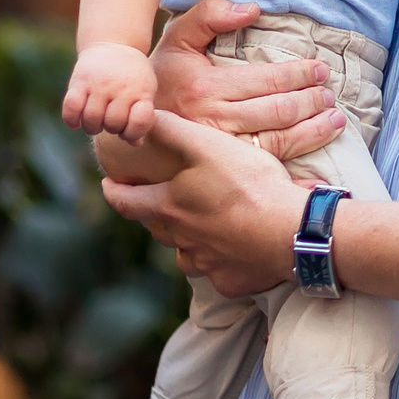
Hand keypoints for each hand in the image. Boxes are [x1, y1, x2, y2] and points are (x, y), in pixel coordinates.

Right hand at [63, 42, 160, 141]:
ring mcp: (99, 84)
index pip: (139, 122)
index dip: (133, 133)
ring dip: (92, 127)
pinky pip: (71, 107)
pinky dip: (72, 120)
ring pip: (91, 119)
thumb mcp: (145, 91)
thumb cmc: (133, 76)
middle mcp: (120, 87)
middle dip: (112, 129)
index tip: (130, 128)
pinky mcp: (79, 81)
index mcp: (141, 91)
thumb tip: (135, 144)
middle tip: (111, 122)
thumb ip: (142, 117)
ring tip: (96, 121)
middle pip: (112, 124)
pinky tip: (76, 121)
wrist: (115, 43)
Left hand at [103, 112, 305, 296]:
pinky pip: (216, 272)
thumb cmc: (248, 184)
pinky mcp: (229, 280)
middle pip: (156, 228)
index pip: (125, 201)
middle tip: (160, 201)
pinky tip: (234, 251)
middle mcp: (180, 239)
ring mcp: (205, 263)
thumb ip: (171, 130)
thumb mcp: (207, 146)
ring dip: (185, 240)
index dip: (113, 191)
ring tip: (198, 226)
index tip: (109, 185)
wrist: (289, 232)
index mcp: (169, 207)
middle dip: (153, 214)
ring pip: (184, 253)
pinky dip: (219, 262)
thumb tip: (139, 118)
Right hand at [148, 0, 345, 160]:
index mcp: (206, 88)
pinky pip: (266, 171)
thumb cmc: (160, 77)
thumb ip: (209, 15)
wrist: (129, 125)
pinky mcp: (223, 170)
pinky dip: (296, 174)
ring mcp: (219, 151)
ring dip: (313, 132)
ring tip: (335, 120)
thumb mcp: (176, 38)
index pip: (266, 80)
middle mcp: (213, 122)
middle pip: (278, 112)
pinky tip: (319, 174)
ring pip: (278, 142)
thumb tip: (252, 9)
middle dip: (311, 102)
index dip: (299, 74)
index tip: (320, 69)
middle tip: (330, 95)